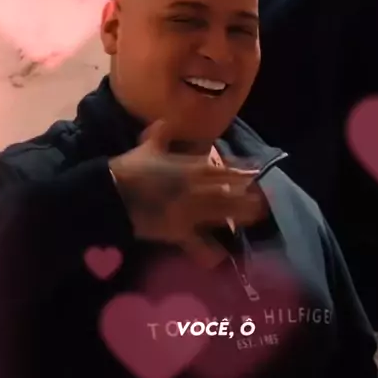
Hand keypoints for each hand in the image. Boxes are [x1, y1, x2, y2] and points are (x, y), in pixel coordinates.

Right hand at [109, 119, 264, 243]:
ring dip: (240, 215)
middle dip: (247, 195)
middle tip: (263, 199)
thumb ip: (162, 133)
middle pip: (228, 192)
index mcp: (190, 168)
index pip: (222, 169)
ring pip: (222, 214)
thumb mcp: (147, 146)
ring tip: (256, 216)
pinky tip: (222, 256)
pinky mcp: (179, 231)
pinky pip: (197, 243)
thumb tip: (167, 121)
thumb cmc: (131, 168)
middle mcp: (197, 190)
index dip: (241, 171)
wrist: (113, 193)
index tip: (256, 171)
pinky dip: (208, 251)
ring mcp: (190, 212)